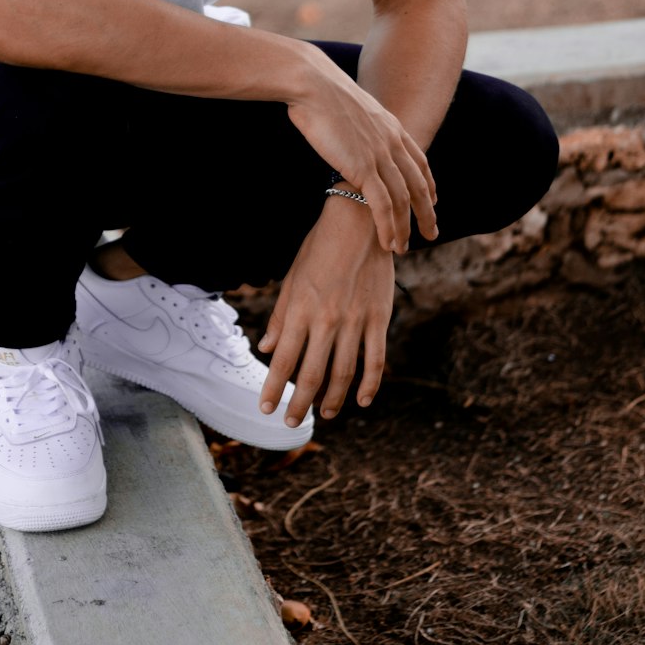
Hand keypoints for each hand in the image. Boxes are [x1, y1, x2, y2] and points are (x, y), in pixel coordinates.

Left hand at [258, 198, 395, 425]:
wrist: (359, 223)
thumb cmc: (320, 248)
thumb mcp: (293, 277)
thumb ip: (281, 315)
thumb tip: (269, 348)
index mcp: (300, 309)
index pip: (284, 360)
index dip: (273, 388)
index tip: (265, 408)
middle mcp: (326, 320)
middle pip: (312, 374)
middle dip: (299, 403)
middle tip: (291, 422)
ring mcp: (354, 321)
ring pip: (343, 373)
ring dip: (332, 399)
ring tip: (323, 415)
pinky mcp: (378, 318)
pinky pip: (375, 360)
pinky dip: (370, 384)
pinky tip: (363, 401)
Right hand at [286, 59, 436, 254]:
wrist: (313, 84)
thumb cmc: (320, 92)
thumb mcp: (350, 106)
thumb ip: (359, 123)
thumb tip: (351, 129)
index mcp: (392, 127)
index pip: (419, 161)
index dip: (428, 183)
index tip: (433, 199)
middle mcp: (393, 142)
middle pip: (418, 185)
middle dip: (427, 212)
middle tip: (432, 233)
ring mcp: (380, 155)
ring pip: (402, 200)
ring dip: (404, 227)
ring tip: (403, 248)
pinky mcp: (363, 167)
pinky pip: (382, 205)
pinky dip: (387, 226)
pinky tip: (387, 242)